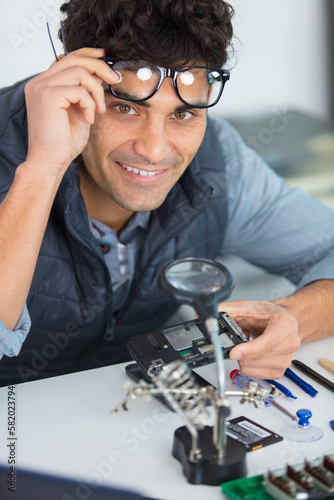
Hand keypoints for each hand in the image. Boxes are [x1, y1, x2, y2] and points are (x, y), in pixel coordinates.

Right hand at [24, 48, 118, 176]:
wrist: (50, 162)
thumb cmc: (63, 142)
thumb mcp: (78, 111)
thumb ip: (85, 92)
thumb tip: (100, 75)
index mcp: (44, 84)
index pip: (66, 58)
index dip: (87, 54)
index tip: (105, 57)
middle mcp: (39, 82)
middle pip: (74, 59)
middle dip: (99, 67)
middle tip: (114, 79)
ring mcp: (41, 87)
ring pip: (80, 72)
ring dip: (96, 91)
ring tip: (99, 110)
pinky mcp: (48, 96)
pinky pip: (80, 90)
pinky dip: (90, 104)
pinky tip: (88, 119)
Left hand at [218, 300, 300, 378]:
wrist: (281, 321)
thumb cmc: (267, 314)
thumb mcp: (246, 307)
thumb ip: (225, 310)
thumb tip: (205, 315)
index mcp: (285, 324)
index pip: (269, 342)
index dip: (250, 350)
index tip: (234, 352)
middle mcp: (290, 343)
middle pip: (260, 358)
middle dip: (241, 353)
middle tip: (237, 342)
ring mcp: (286, 359)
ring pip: (255, 368)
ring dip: (244, 360)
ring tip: (246, 346)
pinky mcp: (280, 370)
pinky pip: (257, 375)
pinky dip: (248, 367)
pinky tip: (250, 356)